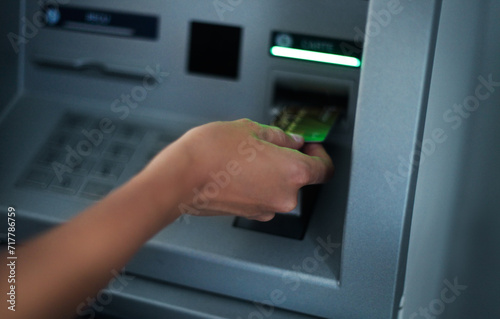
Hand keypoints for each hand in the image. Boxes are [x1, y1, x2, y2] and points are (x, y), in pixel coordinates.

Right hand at [142, 119, 333, 221]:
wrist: (180, 179)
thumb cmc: (211, 153)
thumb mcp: (250, 129)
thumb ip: (279, 136)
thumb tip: (291, 140)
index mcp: (293, 173)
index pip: (324, 169)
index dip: (319, 155)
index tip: (310, 147)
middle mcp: (284, 196)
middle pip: (300, 178)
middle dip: (288, 160)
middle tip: (270, 144)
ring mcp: (266, 209)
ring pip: (279, 186)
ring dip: (271, 172)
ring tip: (247, 155)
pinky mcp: (249, 214)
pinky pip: (263, 196)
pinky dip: (258, 183)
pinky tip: (239, 169)